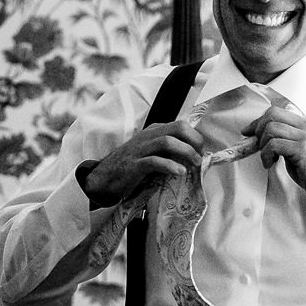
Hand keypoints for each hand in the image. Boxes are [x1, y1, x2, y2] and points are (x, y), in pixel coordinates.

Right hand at [81, 120, 205, 206]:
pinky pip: (154, 161)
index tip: (202, 152)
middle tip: (200, 157)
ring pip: (168, 142)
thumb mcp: (151, 154)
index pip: (180, 126)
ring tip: (195, 164)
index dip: (195, 137)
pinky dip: (170, 166)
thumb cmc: (130, 168)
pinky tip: (180, 172)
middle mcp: (148, 137)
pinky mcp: (134, 165)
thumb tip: (192, 157)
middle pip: (177, 128)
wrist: (103, 179)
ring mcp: (140, 150)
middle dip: (194, 141)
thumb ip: (167, 152)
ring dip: (186, 152)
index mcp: (153, 132)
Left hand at [243, 107, 305, 214]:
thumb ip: (288, 141)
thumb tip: (265, 139)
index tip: (249, 132)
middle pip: (272, 114)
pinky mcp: (303, 149)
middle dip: (258, 129)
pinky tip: (270, 164)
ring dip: (262, 145)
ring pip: (271, 128)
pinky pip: (274, 145)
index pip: (278, 111)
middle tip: (257, 146)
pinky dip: (266, 155)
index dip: (259, 121)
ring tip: (267, 159)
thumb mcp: (302, 151)